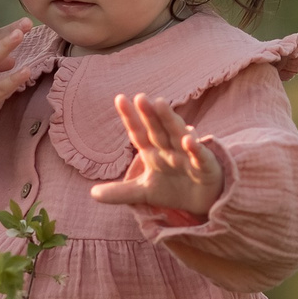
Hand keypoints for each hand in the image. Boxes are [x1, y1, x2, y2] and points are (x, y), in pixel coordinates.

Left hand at [88, 92, 223, 219]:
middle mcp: (170, 149)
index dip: (130, 117)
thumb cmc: (173, 189)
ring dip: (169, 120)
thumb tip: (92, 194)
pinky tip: (189, 139)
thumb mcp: (144, 193)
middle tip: (140, 97)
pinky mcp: (206, 166)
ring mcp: (188, 155)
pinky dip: (196, 148)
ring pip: (177, 135)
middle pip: (157, 129)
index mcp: (154, 151)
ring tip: (160, 103)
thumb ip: (120, 192)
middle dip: (149, 114)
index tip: (119, 98)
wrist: (203, 201)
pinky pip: (200, 156)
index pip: (139, 133)